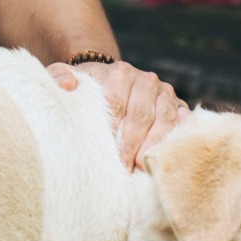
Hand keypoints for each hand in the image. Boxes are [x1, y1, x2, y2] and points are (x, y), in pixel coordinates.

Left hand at [51, 58, 186, 168]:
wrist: (112, 82)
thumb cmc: (88, 88)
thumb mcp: (68, 78)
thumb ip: (58, 77)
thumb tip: (68, 86)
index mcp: (120, 73)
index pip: (116, 103)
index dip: (111, 129)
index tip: (104, 150)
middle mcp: (146, 80)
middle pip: (141, 114)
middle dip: (132, 143)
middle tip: (124, 167)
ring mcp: (165, 93)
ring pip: (165, 118)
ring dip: (154, 143)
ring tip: (143, 165)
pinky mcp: (179, 106)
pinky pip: (183, 122)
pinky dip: (176, 138)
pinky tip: (168, 154)